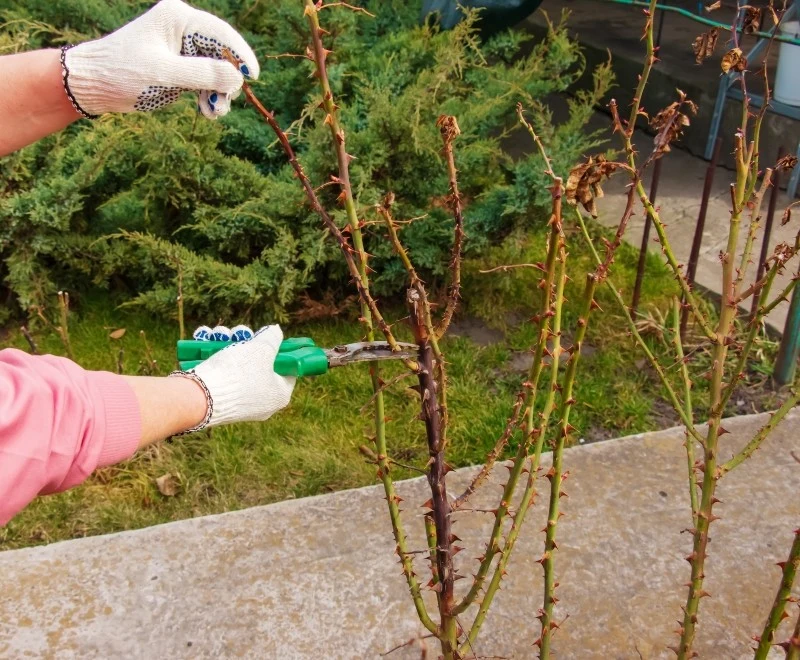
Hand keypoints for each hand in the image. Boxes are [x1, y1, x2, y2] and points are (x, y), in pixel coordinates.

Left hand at [62, 0, 258, 119]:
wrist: (92, 84)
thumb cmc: (123, 73)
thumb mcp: (165, 75)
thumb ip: (203, 74)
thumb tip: (237, 77)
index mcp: (178, 18)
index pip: (221, 34)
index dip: (240, 55)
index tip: (253, 77)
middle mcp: (182, 29)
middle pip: (222, 54)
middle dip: (227, 80)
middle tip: (223, 104)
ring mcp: (181, 48)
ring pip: (216, 70)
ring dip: (219, 93)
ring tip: (213, 113)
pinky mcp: (178, 65)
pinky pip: (205, 80)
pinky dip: (208, 96)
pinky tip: (206, 111)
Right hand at [174, 325, 295, 429]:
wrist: (200, 396)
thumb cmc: (239, 373)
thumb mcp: (261, 349)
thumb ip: (272, 338)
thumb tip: (276, 331)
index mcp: (280, 395)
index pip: (287, 369)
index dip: (279, 351)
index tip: (269, 339)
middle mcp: (263, 403)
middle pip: (260, 364)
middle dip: (247, 344)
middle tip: (240, 334)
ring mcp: (240, 404)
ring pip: (239, 366)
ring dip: (228, 345)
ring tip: (219, 335)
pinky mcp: (220, 401)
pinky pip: (223, 375)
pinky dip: (216, 358)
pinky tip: (207, 341)